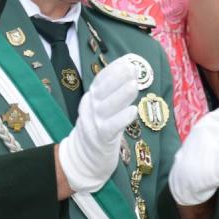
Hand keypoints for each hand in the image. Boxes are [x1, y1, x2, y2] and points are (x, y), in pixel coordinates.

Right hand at [58, 56, 139, 193]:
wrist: (84, 158)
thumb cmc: (99, 130)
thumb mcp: (103, 109)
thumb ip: (114, 95)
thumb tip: (132, 76)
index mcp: (91, 98)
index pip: (100, 80)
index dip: (113, 69)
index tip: (127, 60)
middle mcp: (90, 108)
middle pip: (102, 91)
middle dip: (117, 78)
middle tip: (132, 68)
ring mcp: (94, 123)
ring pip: (108, 107)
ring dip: (121, 95)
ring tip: (134, 85)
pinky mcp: (101, 139)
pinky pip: (111, 127)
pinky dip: (122, 118)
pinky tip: (133, 111)